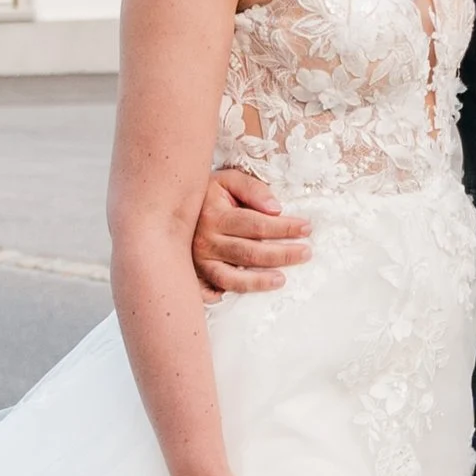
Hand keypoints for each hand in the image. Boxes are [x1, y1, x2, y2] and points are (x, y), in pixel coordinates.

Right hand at [192, 165, 312, 296]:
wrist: (168, 206)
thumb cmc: (207, 193)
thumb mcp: (228, 180)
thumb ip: (252, 189)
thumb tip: (276, 208)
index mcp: (216, 216)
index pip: (258, 225)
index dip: (285, 228)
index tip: (307, 228)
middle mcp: (206, 241)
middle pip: (250, 253)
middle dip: (282, 254)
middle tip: (306, 253)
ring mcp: (199, 261)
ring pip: (232, 278)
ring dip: (259, 281)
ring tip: (282, 279)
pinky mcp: (195, 274)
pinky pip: (214, 290)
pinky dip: (229, 294)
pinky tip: (248, 293)